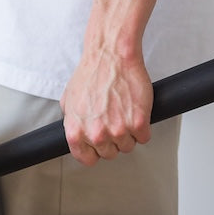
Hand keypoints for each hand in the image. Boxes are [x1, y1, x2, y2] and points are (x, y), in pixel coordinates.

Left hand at [60, 49, 152, 166]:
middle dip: (113, 140)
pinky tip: (136, 112)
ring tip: (125, 113)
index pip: (87, 159)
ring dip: (129, 134)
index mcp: (76, 132)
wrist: (111, 55)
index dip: (95, 152)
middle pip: (110, 154)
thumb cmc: (92, 73)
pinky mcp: (138, 123)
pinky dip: (143, 127)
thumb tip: (76, 130)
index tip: (100, 146)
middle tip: (114, 121)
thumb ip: (71, 120)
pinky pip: (144, 137)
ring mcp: (118, 131)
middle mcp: (96, 135)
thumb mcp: (69, 100)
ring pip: (128, 146)